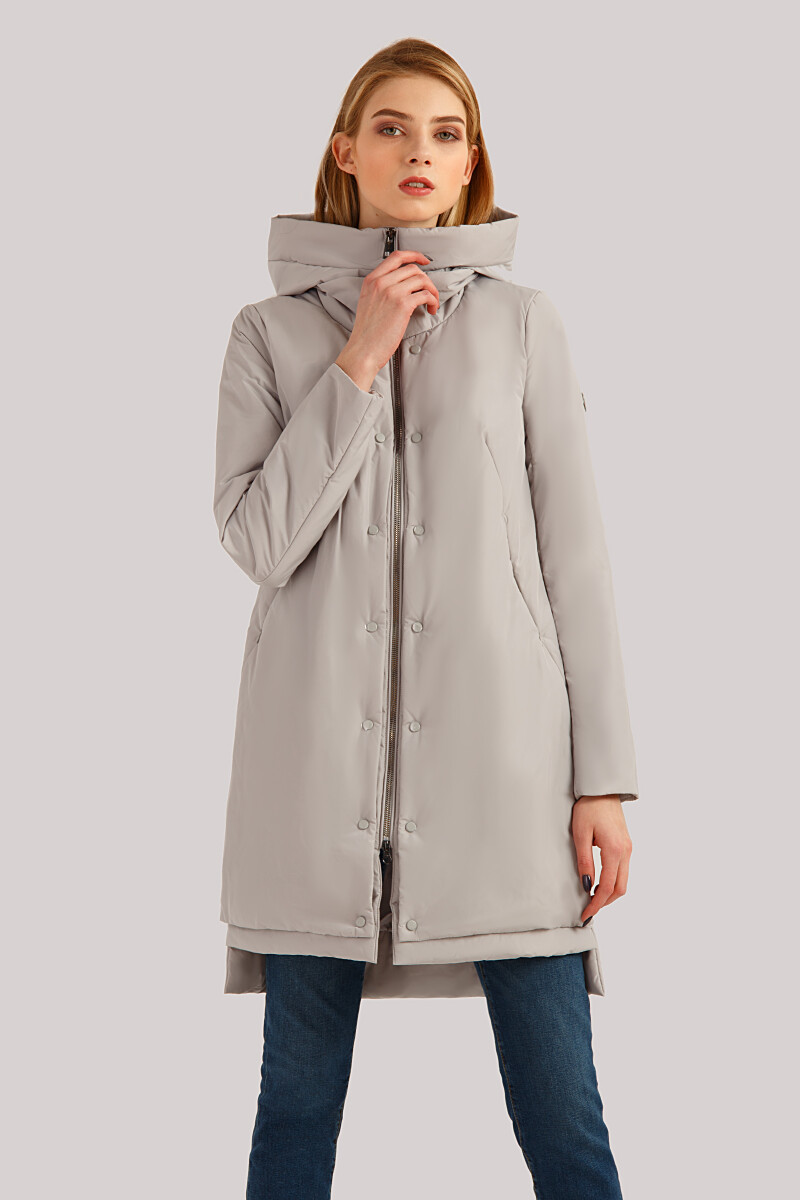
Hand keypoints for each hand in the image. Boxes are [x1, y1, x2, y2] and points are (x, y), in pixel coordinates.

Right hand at [336, 249, 439, 387]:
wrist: (363, 350)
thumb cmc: (367, 333)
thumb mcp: (368, 302)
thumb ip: (381, 289)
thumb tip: (403, 285)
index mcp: (372, 280)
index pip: (396, 257)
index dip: (414, 255)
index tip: (424, 260)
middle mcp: (381, 283)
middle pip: (412, 268)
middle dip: (426, 279)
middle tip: (429, 291)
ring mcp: (392, 293)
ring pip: (422, 280)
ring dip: (432, 290)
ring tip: (432, 303)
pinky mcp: (403, 305)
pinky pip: (426, 295)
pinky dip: (433, 301)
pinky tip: (431, 309)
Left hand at [571, 795, 632, 923]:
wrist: (602, 790)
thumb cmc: (589, 808)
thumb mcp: (580, 834)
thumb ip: (584, 861)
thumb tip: (586, 885)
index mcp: (614, 849)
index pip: (608, 886)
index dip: (596, 903)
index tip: (585, 913)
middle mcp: (626, 851)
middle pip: (620, 888)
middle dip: (604, 902)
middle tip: (588, 910)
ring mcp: (628, 849)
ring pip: (624, 881)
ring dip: (610, 893)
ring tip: (592, 899)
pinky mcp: (626, 846)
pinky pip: (623, 871)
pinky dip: (613, 882)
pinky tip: (600, 884)